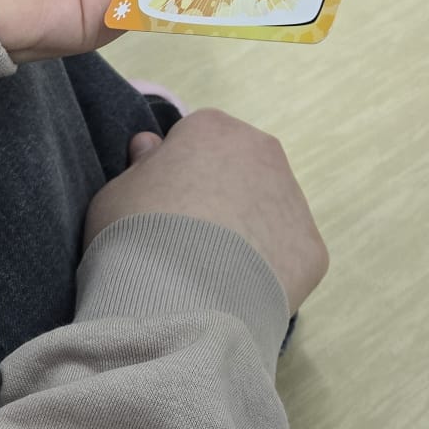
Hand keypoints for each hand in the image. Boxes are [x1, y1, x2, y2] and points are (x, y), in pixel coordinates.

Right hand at [85, 110, 328, 315]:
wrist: (179, 300)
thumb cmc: (135, 237)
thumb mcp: (115, 193)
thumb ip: (139, 166)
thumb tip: (150, 147)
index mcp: (213, 129)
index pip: (196, 142)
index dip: (177, 176)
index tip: (161, 208)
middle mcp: (263, 153)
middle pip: (241, 171)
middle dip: (221, 199)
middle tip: (188, 242)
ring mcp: (294, 200)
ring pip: (269, 212)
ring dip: (247, 233)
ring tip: (212, 274)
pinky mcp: (313, 249)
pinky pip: (287, 256)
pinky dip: (267, 273)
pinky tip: (238, 293)